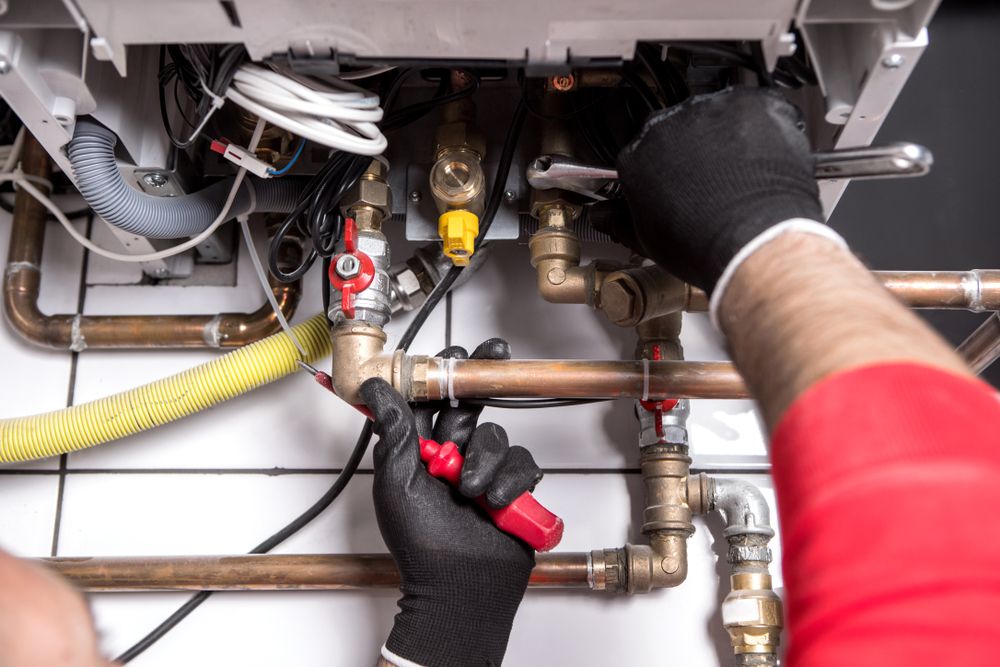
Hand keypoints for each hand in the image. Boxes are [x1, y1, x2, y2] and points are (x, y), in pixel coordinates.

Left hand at [359, 339, 542, 666]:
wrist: (458, 588)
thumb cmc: (421, 544)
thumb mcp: (396, 482)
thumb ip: (393, 430)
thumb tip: (373, 388)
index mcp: (420, 450)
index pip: (430, 400)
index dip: (442, 372)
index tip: (456, 349)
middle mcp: (453, 455)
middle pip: (470, 405)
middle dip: (481, 380)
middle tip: (493, 353)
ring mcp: (484, 470)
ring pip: (494, 435)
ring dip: (483, 459)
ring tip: (470, 490)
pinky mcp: (513, 487)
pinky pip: (520, 463)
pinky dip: (509, 480)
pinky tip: (496, 501)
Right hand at [615, 87, 824, 294]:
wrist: (755, 239)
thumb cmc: (704, 244)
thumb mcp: (648, 241)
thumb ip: (621, 221)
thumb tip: (606, 217)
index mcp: (637, 154)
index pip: (646, 150)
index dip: (666, 168)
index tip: (679, 180)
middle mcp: (668, 124)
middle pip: (682, 128)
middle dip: (697, 149)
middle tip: (715, 182)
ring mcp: (710, 110)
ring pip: (720, 116)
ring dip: (731, 137)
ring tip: (745, 174)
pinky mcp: (751, 104)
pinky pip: (759, 109)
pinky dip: (766, 129)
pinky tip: (767, 160)